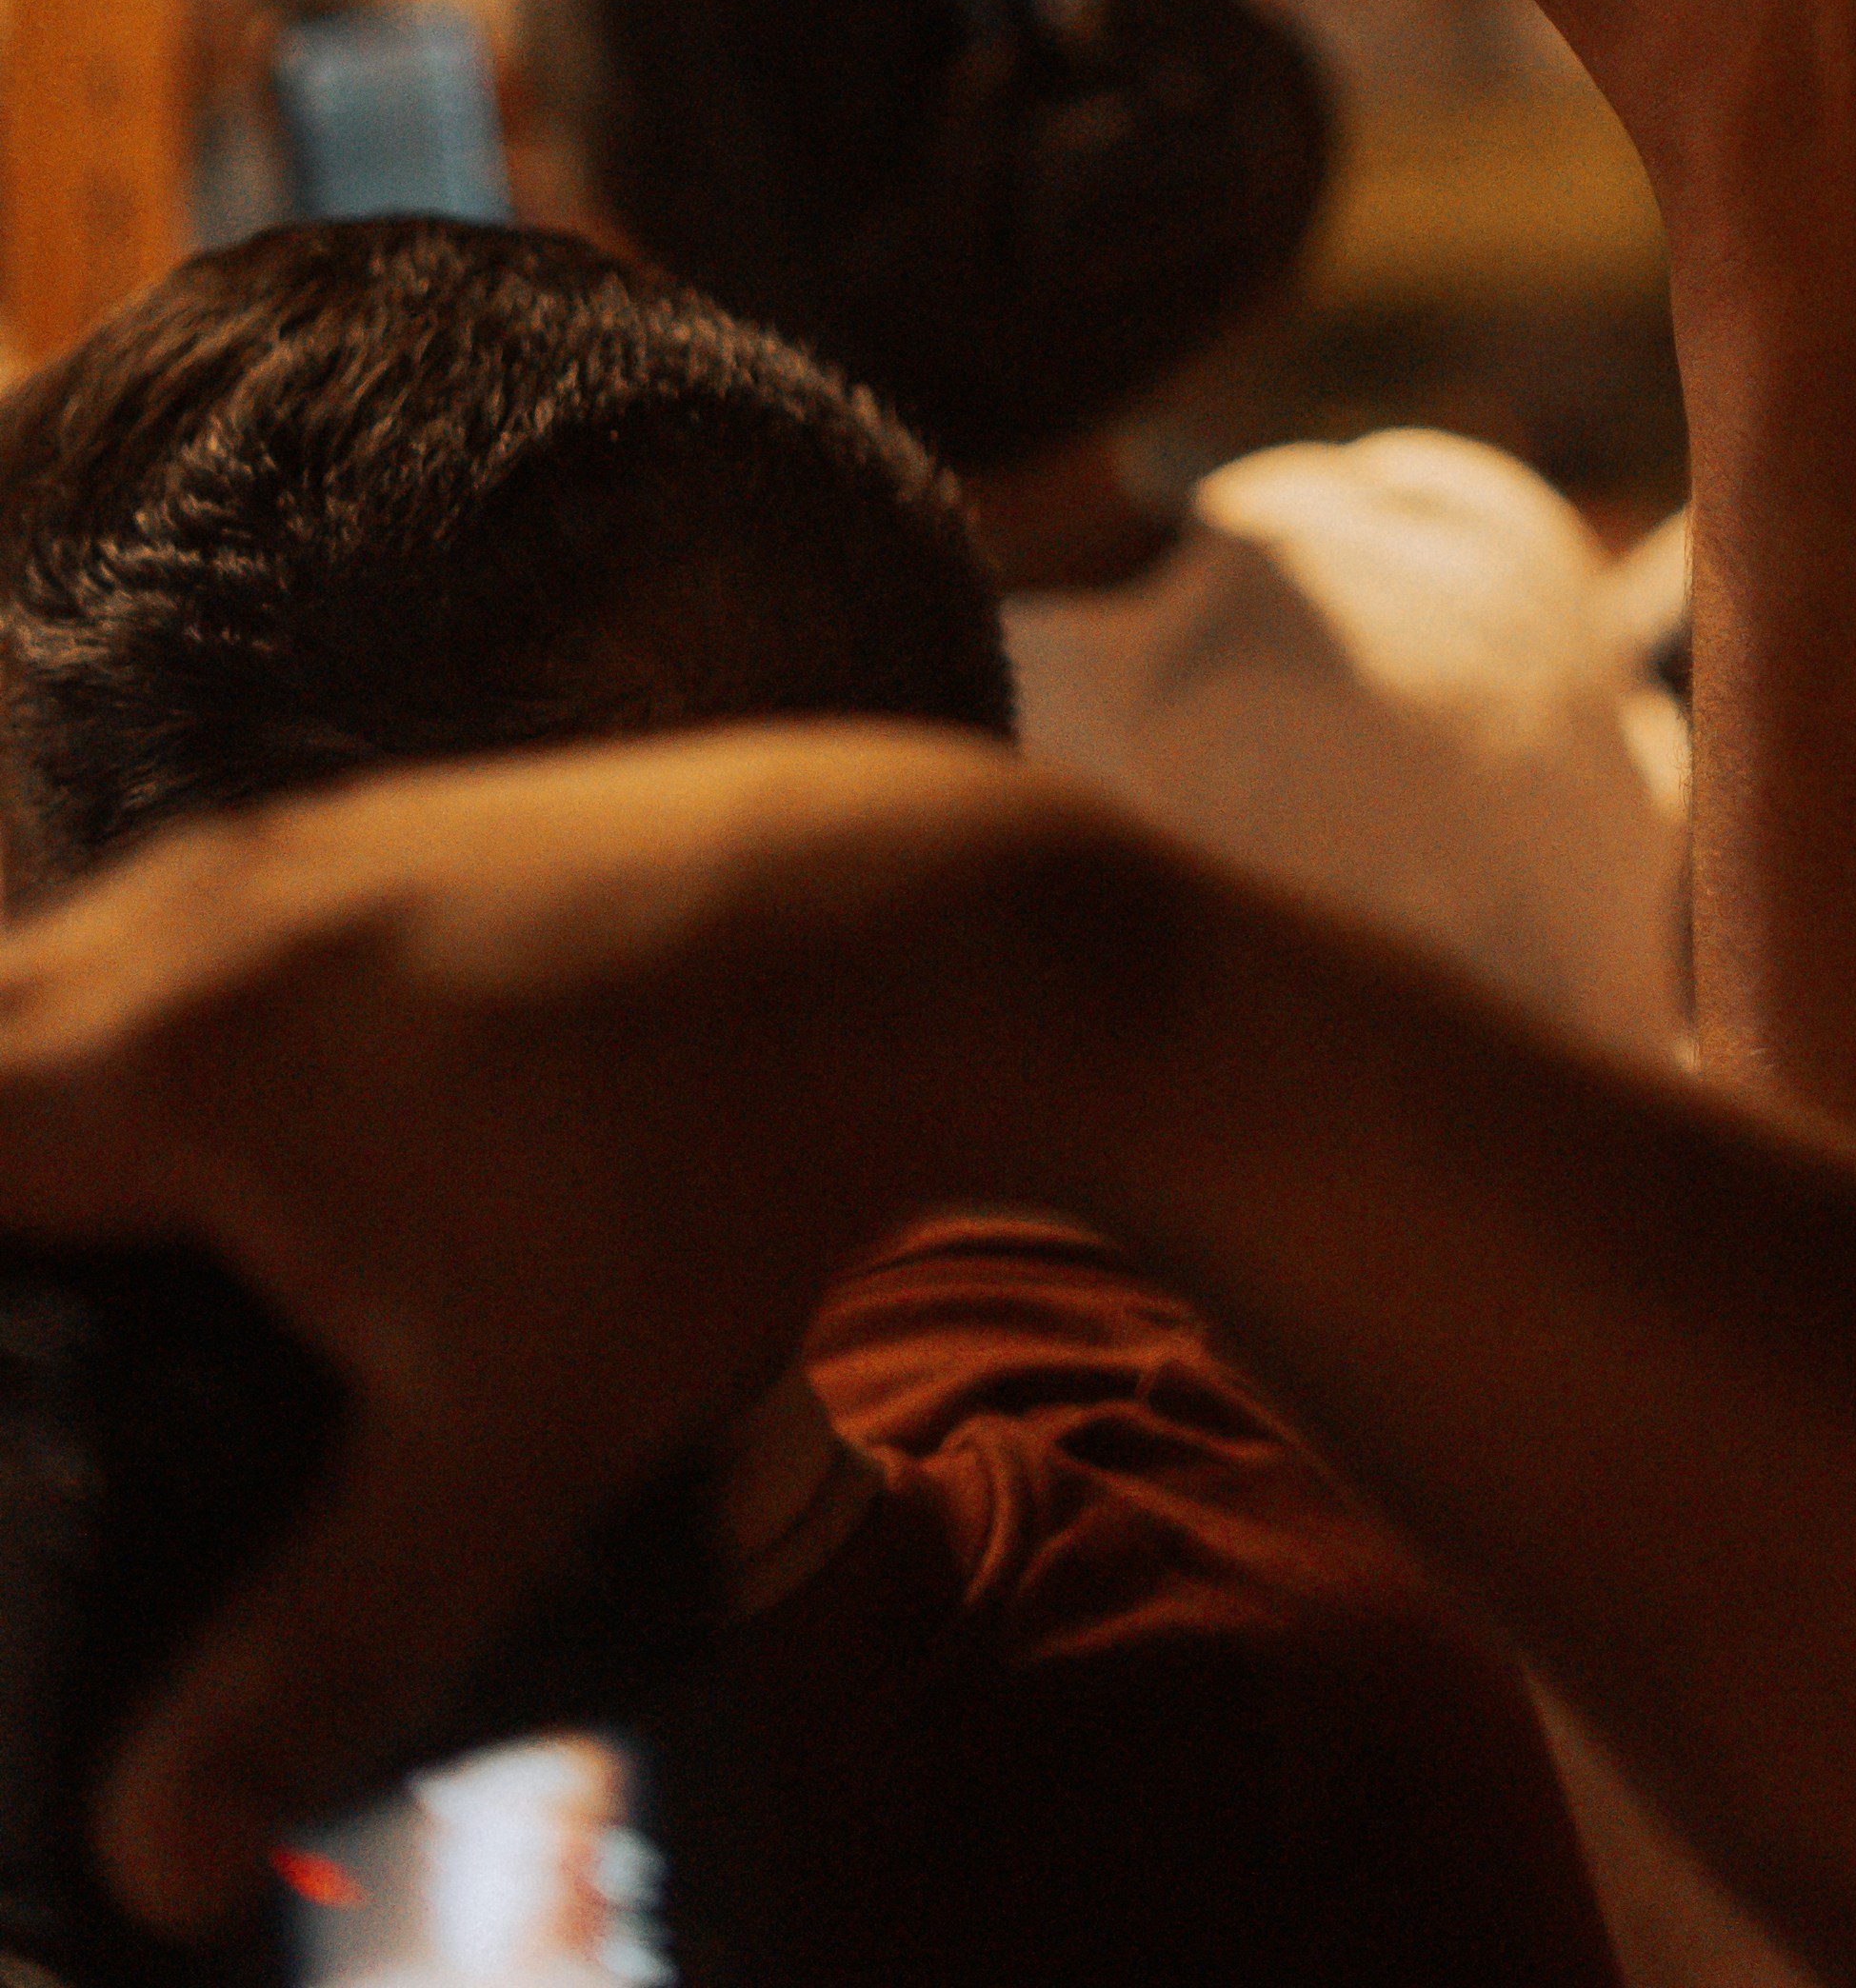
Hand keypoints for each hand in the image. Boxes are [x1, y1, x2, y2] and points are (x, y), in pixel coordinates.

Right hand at [0, 723, 1075, 1932]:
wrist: (931, 933)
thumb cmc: (718, 1178)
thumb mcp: (514, 1445)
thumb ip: (317, 1654)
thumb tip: (152, 1862)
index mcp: (178, 1049)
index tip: (8, 1410)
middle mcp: (212, 910)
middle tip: (43, 1344)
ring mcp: (312, 841)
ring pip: (81, 960)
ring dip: (48, 1095)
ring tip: (89, 1268)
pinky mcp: (404, 824)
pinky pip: (198, 920)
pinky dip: (154, 1023)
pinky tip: (223, 1152)